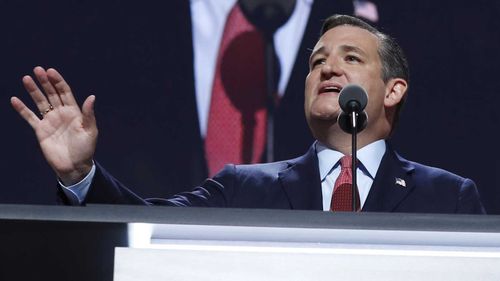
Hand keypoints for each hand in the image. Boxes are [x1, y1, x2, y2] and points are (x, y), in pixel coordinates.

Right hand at [11, 66, 97, 184]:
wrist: (74, 166)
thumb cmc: (85, 149)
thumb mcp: (90, 131)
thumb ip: (89, 114)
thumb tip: (92, 97)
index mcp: (74, 112)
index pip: (65, 92)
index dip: (58, 82)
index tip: (51, 71)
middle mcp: (61, 113)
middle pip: (51, 94)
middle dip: (45, 82)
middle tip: (37, 69)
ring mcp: (50, 121)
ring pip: (40, 102)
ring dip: (33, 91)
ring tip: (26, 78)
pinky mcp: (41, 130)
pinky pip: (30, 117)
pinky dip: (22, 109)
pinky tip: (15, 99)